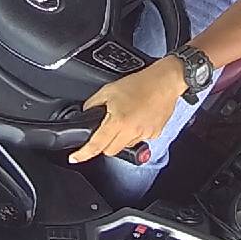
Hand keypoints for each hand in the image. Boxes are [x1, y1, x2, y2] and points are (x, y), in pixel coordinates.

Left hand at [68, 57, 187, 163]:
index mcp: (118, 121)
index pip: (97, 144)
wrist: (166, 81)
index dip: (83, 153)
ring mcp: (145, 134)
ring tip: (126, 118)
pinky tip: (137, 118)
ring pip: (125, 146)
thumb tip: (86, 113)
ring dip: (121, 138)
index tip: (75, 158)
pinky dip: (135, 133)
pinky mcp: (154, 134)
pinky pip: (139, 140)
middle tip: (107, 128)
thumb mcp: (109, 89)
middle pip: (110, 151)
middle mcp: (132, 131)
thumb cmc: (141, 83)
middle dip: (105, 143)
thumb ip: (94, 103)